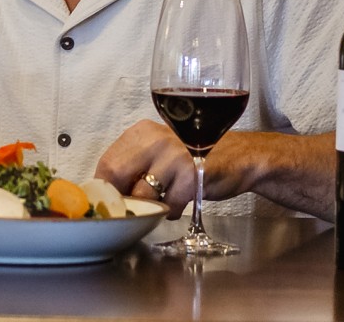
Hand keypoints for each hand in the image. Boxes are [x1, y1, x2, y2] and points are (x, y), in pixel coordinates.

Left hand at [95, 122, 248, 217]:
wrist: (238, 157)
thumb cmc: (192, 158)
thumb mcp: (158, 152)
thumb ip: (134, 165)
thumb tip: (106, 192)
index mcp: (142, 132)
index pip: (107, 162)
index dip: (105, 188)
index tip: (109, 202)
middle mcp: (155, 139)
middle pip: (116, 176)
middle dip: (121, 199)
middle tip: (132, 209)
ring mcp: (173, 157)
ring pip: (142, 195)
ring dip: (151, 207)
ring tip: (164, 200)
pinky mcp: (190, 176)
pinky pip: (169, 206)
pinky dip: (173, 211)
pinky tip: (182, 200)